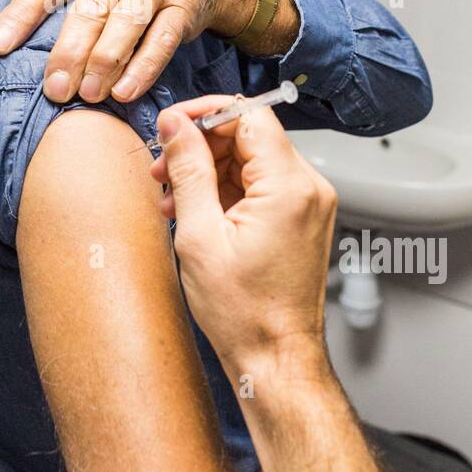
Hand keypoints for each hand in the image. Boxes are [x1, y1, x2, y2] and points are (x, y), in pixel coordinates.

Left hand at [0, 0, 252, 104]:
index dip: (20, 14)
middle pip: (88, 10)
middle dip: (68, 53)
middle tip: (54, 90)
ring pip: (125, 26)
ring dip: (104, 64)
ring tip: (87, 96)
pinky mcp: (184, 6)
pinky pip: (162, 40)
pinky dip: (143, 68)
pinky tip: (124, 93)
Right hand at [150, 96, 336, 373]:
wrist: (275, 358)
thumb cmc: (244, 313)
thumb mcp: (199, 235)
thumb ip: (188, 170)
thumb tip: (176, 125)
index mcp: (289, 186)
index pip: (249, 114)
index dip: (205, 113)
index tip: (172, 125)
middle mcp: (309, 188)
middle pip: (249, 135)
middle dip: (200, 146)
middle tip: (162, 169)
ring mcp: (309, 204)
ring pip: (252, 159)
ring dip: (208, 170)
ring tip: (172, 199)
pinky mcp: (301, 218)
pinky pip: (261, 184)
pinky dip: (226, 190)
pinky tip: (195, 211)